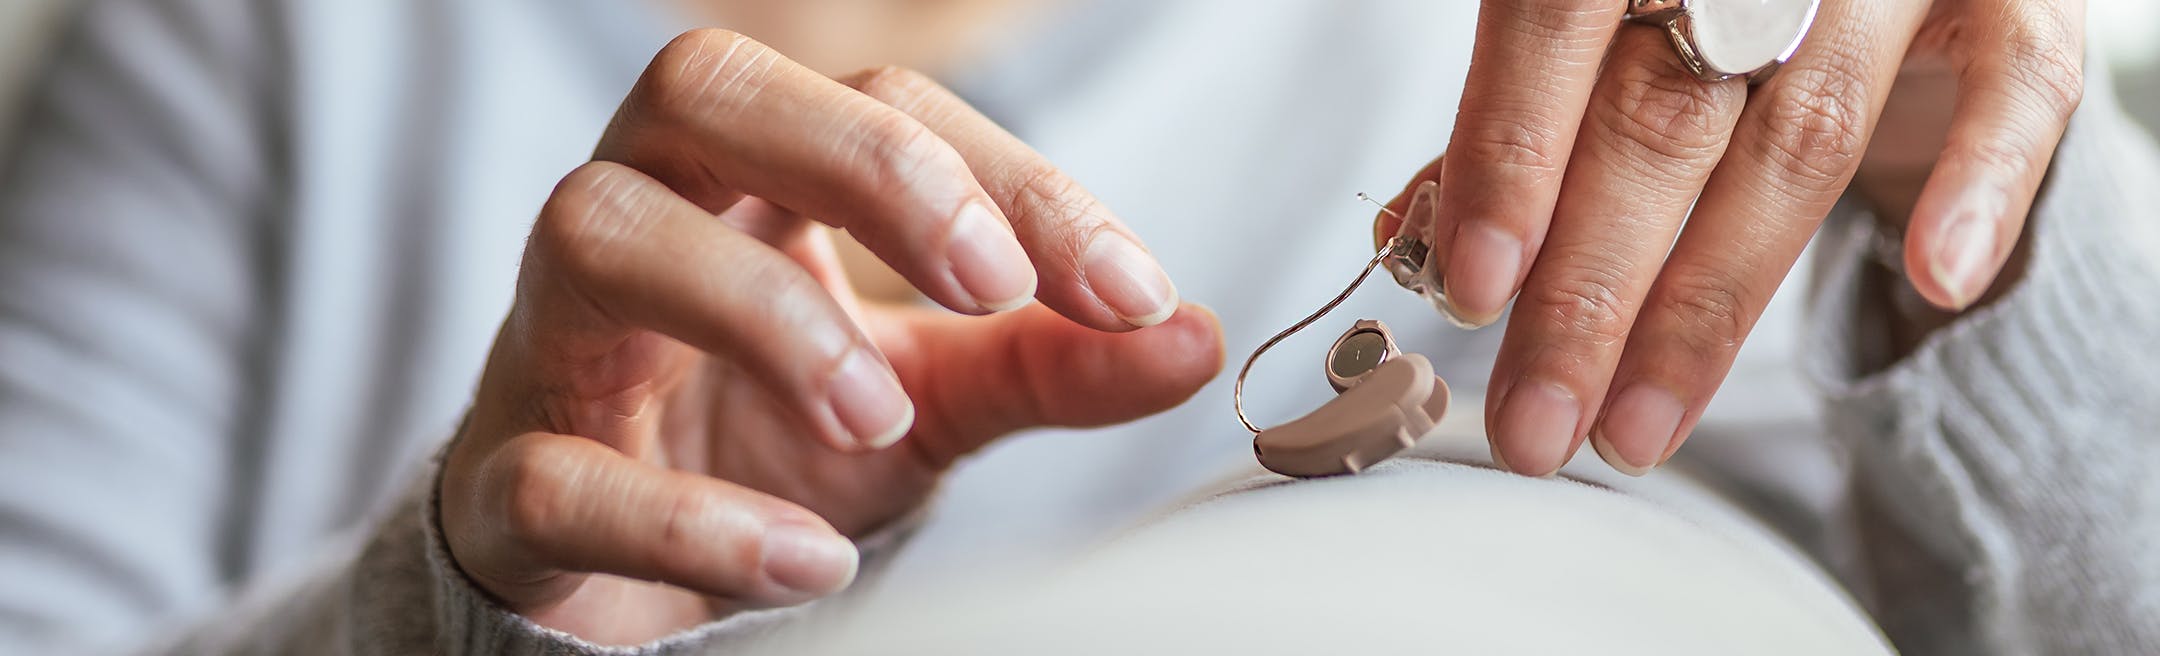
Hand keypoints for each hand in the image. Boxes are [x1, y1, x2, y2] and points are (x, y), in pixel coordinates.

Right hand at [438, 30, 1222, 645]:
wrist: (628, 574)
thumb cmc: (768, 441)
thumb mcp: (931, 391)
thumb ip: (1048, 360)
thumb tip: (1193, 338)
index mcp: (753, 177)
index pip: (881, 102)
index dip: (1008, 176)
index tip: (1131, 291)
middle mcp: (643, 218)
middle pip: (705, 90)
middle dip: (863, 163)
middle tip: (989, 283)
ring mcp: (554, 343)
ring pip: (598, 233)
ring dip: (762, 315)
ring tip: (882, 420)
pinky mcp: (505, 482)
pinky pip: (555, 469)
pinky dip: (686, 518)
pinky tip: (806, 562)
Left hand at [1375, 0, 2083, 475]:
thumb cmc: (1722, 28)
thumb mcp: (1613, 56)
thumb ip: (1523, 133)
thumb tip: (1412, 235)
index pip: (1551, 27)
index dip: (1509, 159)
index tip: (1473, 290)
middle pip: (1663, 116)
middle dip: (1588, 287)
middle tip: (1535, 416)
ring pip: (1799, 138)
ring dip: (1708, 304)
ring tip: (1633, 425)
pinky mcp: (2015, 5)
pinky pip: (2018, 87)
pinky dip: (1977, 184)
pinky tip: (1933, 278)